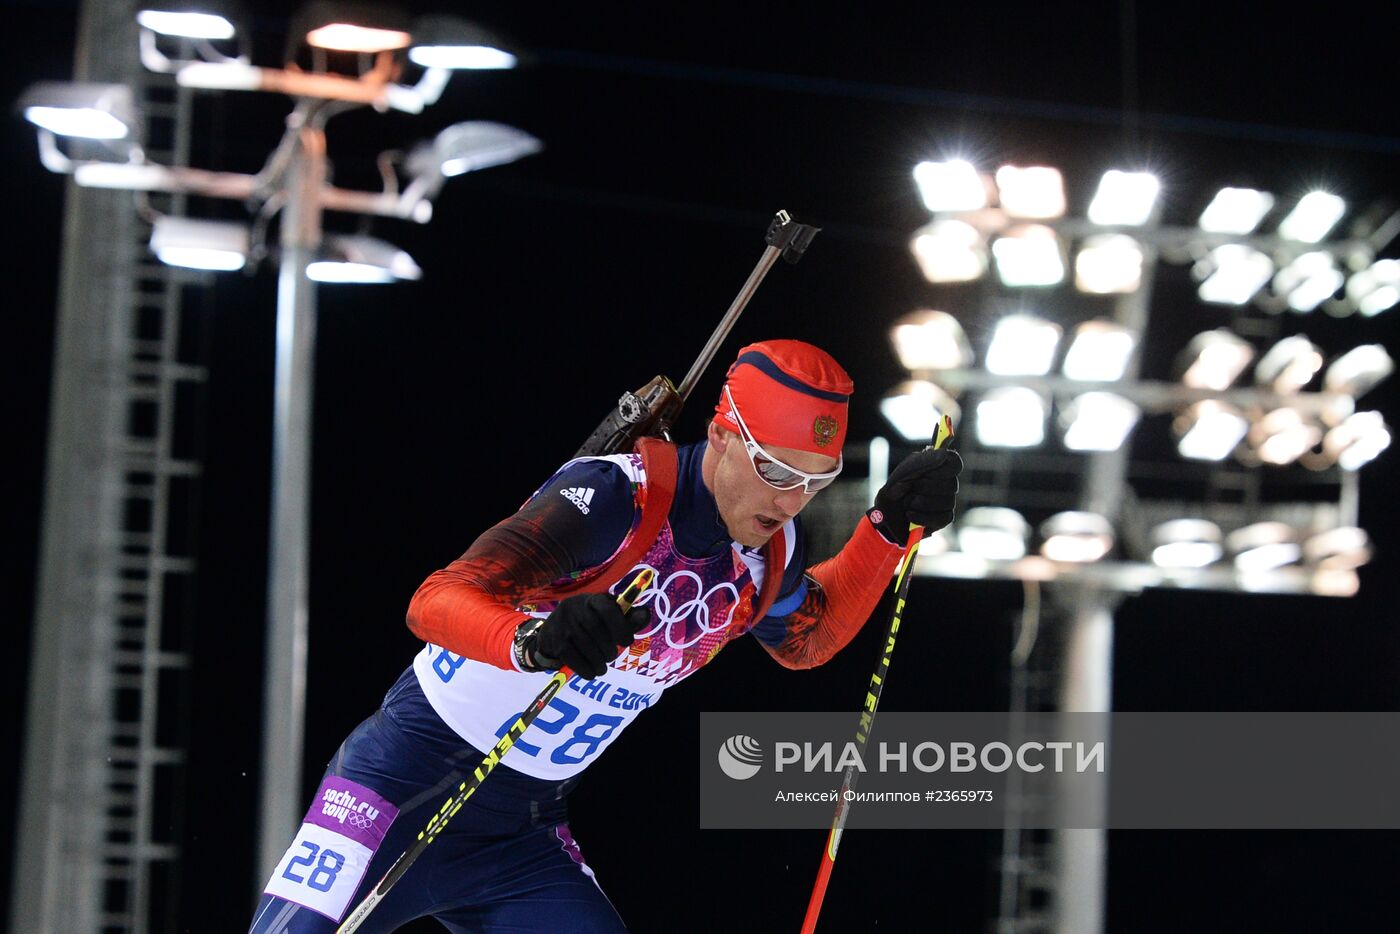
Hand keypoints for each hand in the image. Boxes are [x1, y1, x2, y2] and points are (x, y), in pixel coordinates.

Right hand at [520, 593, 650, 678]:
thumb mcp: (608, 616)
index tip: (627, 642)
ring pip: (585, 646)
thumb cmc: (589, 623)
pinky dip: (585, 669)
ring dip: (598, 662)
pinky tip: (591, 673)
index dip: (621, 626)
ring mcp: (562, 624)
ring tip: (602, 668)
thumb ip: (629, 617)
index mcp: (592, 599)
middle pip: (596, 630)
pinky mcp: (555, 642)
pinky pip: (573, 658)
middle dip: (608, 648)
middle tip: (611, 656)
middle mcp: (575, 608)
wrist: (553, 631)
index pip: (607, 608)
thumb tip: (645, 615)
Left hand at [869, 448, 961, 540]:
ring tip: (907, 503)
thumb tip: (944, 454)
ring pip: (947, 502)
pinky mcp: (944, 519)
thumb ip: (923, 461)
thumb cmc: (895, 490)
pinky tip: (910, 514)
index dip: (941, 469)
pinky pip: (942, 518)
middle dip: (924, 487)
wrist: (885, 514)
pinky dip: (922, 517)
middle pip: (951, 484)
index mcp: (938, 465)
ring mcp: (948, 501)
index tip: (924, 473)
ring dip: (920, 503)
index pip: (955, 463)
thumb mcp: (904, 472)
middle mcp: (947, 482)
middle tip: (909, 488)